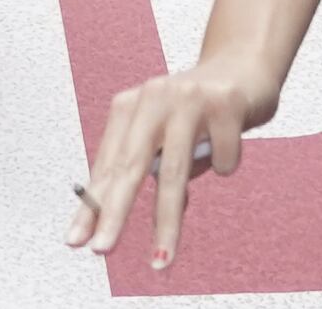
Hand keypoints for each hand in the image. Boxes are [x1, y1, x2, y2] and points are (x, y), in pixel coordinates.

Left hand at [67, 59, 279, 268]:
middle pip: (131, 165)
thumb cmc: (200, 107)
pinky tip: (228, 144)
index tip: (76, 240)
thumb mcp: (169, 135)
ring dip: (166, 223)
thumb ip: (160, 171)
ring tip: (161, 258)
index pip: (106, 164)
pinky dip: (225, 164)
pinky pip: (222, 160)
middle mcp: (154, 97)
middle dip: (114, 212)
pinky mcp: (225, 103)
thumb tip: (162, 222)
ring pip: (174, 172)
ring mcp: (189, 98)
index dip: (91, 204)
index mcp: (132, 105)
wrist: (245, 64)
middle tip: (101, 248)